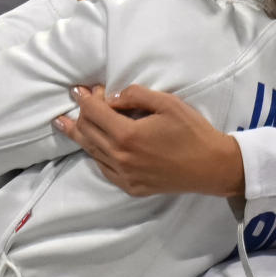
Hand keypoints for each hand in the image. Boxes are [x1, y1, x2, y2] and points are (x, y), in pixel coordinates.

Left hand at [53, 84, 244, 196]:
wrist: (212, 167)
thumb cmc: (192, 131)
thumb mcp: (166, 103)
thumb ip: (135, 95)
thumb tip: (111, 97)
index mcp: (128, 135)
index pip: (94, 113)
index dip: (84, 98)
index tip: (77, 89)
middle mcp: (121, 158)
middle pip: (87, 132)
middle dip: (79, 113)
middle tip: (78, 101)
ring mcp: (124, 176)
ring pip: (91, 151)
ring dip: (79, 134)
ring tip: (64, 124)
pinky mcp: (130, 187)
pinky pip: (103, 168)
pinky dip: (95, 153)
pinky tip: (92, 145)